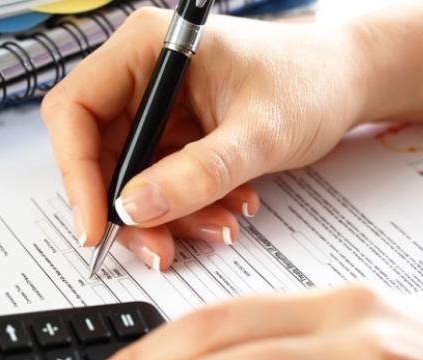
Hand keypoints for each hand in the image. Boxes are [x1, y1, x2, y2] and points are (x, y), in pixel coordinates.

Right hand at [41, 8, 368, 269]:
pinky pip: (161, 186)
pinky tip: (226, 211)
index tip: (95, 226)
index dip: (76, 173)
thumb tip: (133, 210)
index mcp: (147, 48)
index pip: (75, 111)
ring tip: (219, 227)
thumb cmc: (312, 80)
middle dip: (130, 210)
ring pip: (131, 181)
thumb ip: (197, 173)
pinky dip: (187, 210)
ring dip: (166, 217)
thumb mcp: (258, 132)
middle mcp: (142, 78)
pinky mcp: (175, 138)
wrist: (347, 82)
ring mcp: (158, 111)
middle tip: (159, 248)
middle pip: (98, 155)